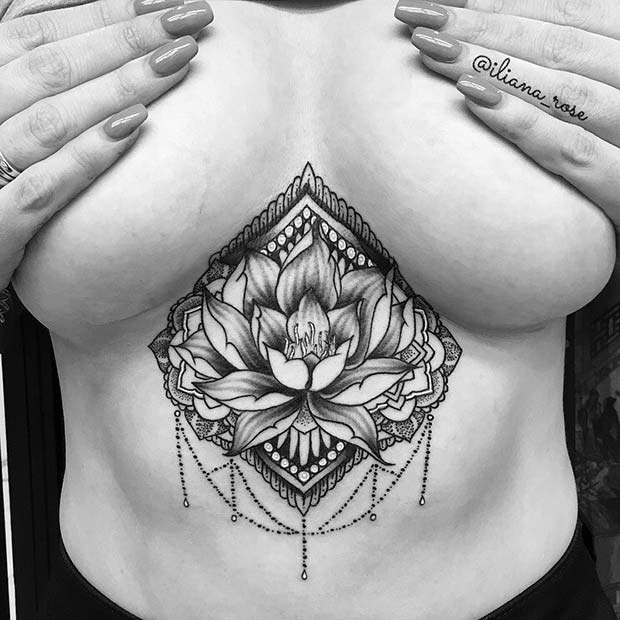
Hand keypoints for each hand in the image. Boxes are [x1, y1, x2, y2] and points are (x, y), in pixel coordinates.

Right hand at [0, 0, 212, 287]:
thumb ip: (29, 77)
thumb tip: (88, 34)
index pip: (38, 29)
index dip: (104, 10)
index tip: (163, 0)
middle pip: (53, 64)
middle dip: (128, 35)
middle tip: (191, 17)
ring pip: (54, 116)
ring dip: (120, 85)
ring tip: (180, 60)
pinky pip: (45, 185)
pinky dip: (88, 154)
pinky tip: (135, 127)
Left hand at [395, 0, 619, 227]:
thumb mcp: (610, 106)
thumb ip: (579, 75)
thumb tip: (510, 50)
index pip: (573, 19)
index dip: (504, 5)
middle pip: (561, 47)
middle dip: (483, 26)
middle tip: (419, 15)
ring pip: (563, 90)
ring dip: (491, 65)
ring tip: (431, 51)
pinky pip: (573, 151)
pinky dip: (523, 123)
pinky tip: (474, 100)